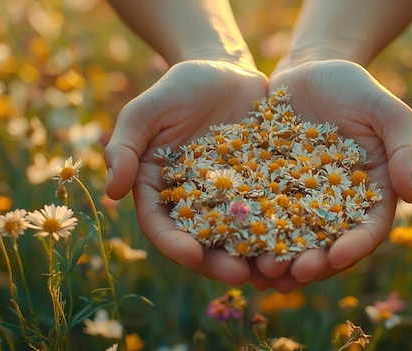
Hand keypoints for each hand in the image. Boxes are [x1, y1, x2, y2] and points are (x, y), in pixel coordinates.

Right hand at [104, 60, 267, 285]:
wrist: (228, 71)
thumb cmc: (181, 87)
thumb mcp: (148, 108)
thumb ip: (126, 144)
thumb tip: (112, 192)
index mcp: (160, 190)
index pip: (161, 225)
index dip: (174, 244)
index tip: (191, 256)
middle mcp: (195, 202)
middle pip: (203, 242)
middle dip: (218, 263)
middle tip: (239, 275)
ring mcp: (232, 198)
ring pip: (240, 236)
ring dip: (254, 257)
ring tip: (273, 270)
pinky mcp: (264, 188)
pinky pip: (274, 213)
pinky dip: (283, 231)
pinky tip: (299, 244)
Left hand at [254, 60, 411, 290]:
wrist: (307, 70)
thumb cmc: (353, 87)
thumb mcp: (385, 110)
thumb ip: (404, 147)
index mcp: (371, 194)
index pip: (368, 228)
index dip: (355, 246)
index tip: (338, 257)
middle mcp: (335, 205)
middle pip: (328, 245)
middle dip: (313, 264)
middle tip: (294, 274)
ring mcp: (299, 201)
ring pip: (292, 239)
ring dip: (280, 261)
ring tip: (263, 272)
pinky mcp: (268, 190)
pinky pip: (260, 216)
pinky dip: (252, 235)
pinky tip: (237, 247)